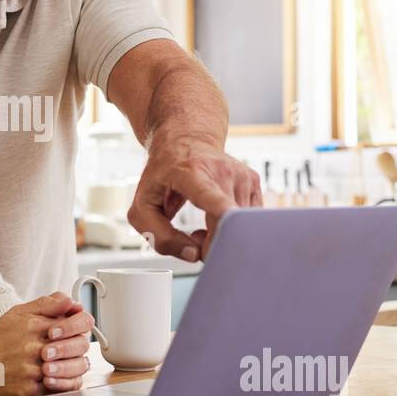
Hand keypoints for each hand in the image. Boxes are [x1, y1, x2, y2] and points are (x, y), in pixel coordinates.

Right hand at [0, 293, 93, 395]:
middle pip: (80, 345)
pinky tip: (59, 376)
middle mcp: (35, 347)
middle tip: (71, 346)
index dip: (81, 324)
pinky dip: (66, 382)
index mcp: (36, 325)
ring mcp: (34, 370)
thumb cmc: (0, 338)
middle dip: (80, 344)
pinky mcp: (30, 390)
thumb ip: (47, 304)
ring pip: (75, 368)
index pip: (78, 321)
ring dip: (75, 364)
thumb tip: (72, 302)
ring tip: (64, 361)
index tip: (75, 328)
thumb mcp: (18, 312)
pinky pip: (63, 388)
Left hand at [129, 126, 260, 261]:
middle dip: (212, 245)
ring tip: (202, 224)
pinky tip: (216, 216)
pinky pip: (248, 219)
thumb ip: (160, 236)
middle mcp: (221, 171)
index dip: (224, 220)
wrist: (184, 140)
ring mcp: (241, 175)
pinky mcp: (253, 181)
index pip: (214, 199)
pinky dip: (233, 227)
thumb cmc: (162, 175)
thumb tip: (193, 255)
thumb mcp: (143, 206)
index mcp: (191, 173)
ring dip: (221, 236)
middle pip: (229, 223)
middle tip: (194, 239)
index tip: (230, 232)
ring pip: (240, 226)